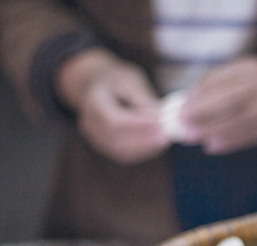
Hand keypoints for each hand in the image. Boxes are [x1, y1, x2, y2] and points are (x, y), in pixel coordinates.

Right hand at [57, 48, 169, 164]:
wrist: (96, 86)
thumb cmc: (115, 79)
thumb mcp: (129, 79)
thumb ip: (143, 98)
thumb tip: (161, 116)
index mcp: (93, 101)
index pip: (113, 120)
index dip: (136, 124)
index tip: (158, 121)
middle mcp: (90, 123)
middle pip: (116, 139)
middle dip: (144, 139)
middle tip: (166, 136)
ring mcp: (96, 138)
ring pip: (121, 151)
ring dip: (146, 148)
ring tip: (165, 140)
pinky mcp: (106, 147)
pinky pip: (125, 155)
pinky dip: (143, 151)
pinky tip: (158, 144)